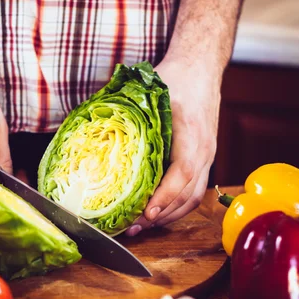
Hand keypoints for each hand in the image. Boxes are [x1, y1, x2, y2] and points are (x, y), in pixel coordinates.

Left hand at [126, 60, 221, 235]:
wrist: (200, 70)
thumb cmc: (175, 79)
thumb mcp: (150, 90)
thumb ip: (125, 110)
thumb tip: (90, 129)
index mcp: (191, 132)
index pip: (184, 171)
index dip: (165, 195)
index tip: (146, 212)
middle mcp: (204, 149)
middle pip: (188, 194)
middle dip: (160, 216)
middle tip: (131, 228)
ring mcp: (207, 158)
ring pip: (192, 199)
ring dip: (166, 217)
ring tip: (138, 228)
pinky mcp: (203, 162)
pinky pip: (193, 193)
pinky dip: (174, 209)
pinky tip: (153, 216)